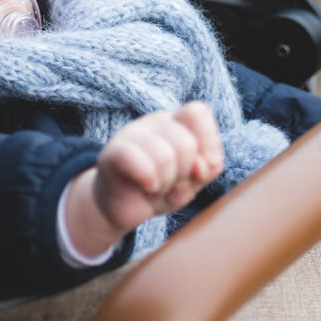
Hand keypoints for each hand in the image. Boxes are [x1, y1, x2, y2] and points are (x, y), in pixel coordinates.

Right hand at [65, 102, 223, 256]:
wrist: (121, 208)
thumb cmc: (161, 191)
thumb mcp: (192, 183)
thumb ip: (206, 170)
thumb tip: (200, 167)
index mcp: (175, 123)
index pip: (196, 112)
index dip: (208, 142)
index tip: (201, 171)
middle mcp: (152, 123)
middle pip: (185, 143)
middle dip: (185, 174)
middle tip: (171, 184)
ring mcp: (129, 135)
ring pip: (165, 156)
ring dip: (167, 183)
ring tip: (157, 188)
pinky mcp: (111, 154)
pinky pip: (136, 160)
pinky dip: (150, 181)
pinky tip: (147, 188)